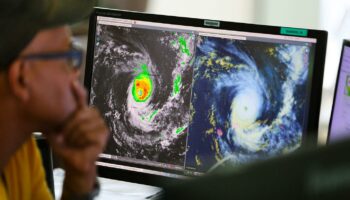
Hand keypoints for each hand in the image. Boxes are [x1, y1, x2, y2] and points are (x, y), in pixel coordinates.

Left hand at [45, 81, 108, 195]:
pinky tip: (82, 145)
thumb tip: (46, 109)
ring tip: (73, 142)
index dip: (78, 90)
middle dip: (70, 125)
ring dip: (75, 135)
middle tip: (66, 136)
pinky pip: (90, 133)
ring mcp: (101, 125)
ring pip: (85, 124)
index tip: (72, 81)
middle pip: (82, 112)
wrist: (73, 163)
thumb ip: (54, 121)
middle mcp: (93, 116)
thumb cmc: (66, 147)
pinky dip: (82, 140)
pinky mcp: (104, 134)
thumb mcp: (56, 132)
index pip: (82, 98)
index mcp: (82, 114)